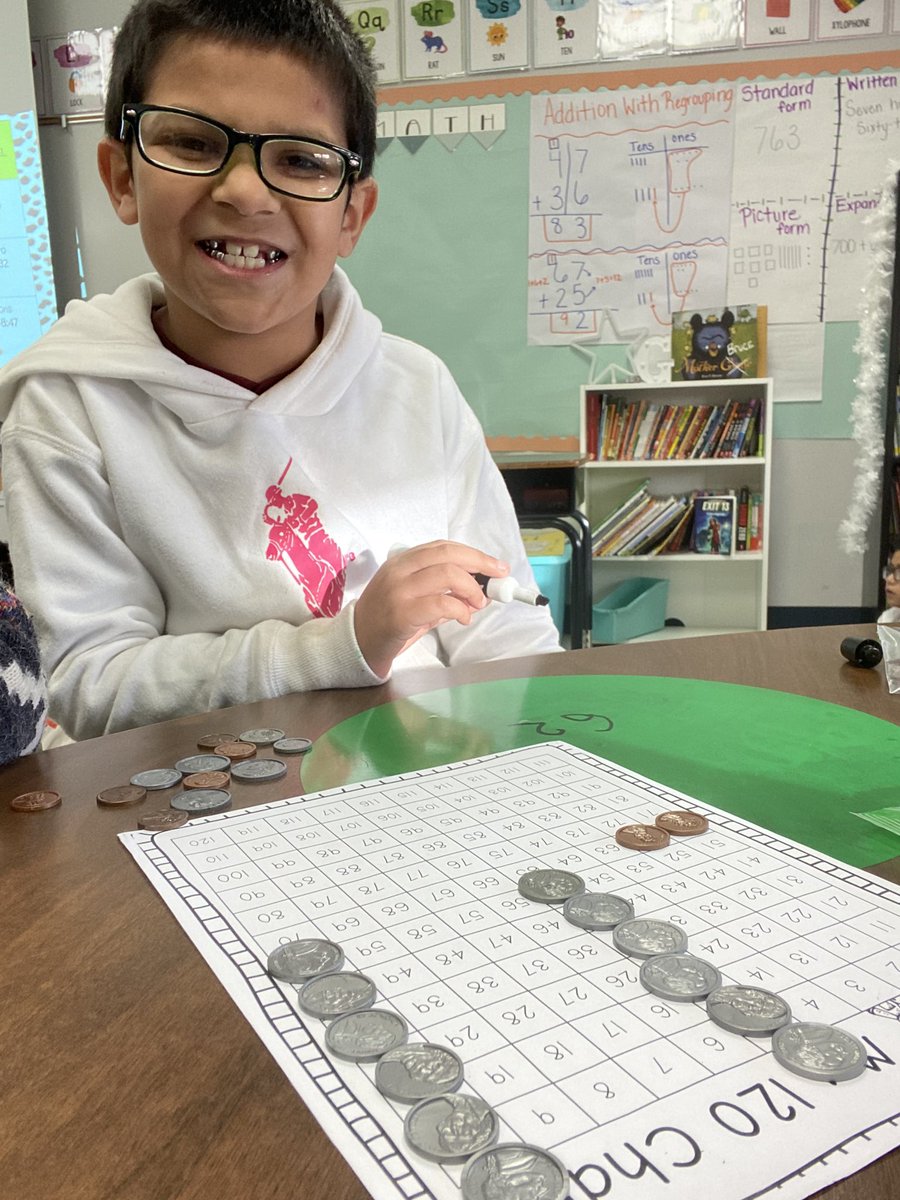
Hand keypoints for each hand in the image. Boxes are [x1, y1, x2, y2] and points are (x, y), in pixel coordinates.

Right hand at [353, 540, 508, 677]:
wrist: (356, 642)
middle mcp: (400, 570)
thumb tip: (480, 591)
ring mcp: (399, 590)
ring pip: (448, 574)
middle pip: (449, 554)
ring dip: (472, 588)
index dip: (473, 554)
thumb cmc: (387, 619)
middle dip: (480, 564)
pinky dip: (461, 610)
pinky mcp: (402, 613)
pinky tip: (463, 618)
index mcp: (402, 561)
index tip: (494, 565)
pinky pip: (442, 603)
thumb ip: (443, 590)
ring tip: (478, 604)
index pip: (443, 547)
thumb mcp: (413, 596)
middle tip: (498, 579)